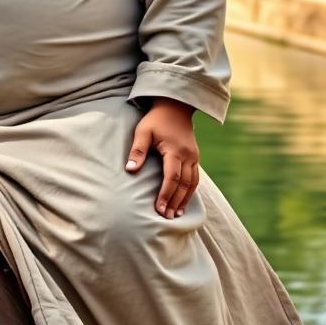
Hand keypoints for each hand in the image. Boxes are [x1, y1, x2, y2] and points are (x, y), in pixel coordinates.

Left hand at [125, 98, 198, 217]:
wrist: (175, 107)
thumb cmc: (156, 120)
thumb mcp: (143, 131)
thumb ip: (137, 150)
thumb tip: (130, 170)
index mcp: (175, 150)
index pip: (172, 178)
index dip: (166, 194)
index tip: (159, 208)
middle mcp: (188, 156)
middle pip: (184, 184)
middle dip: (175, 202)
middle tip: (167, 217)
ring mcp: (194, 157)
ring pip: (192, 183)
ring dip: (185, 199)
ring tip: (176, 214)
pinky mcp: (195, 157)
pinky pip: (195, 178)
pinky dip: (190, 191)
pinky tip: (184, 201)